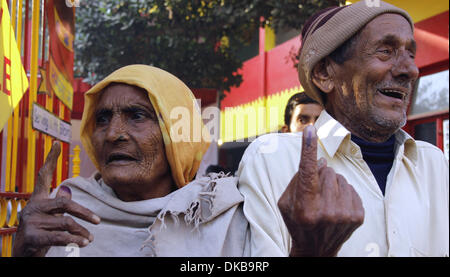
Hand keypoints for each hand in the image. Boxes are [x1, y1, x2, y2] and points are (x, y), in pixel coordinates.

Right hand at [12, 141, 100, 256]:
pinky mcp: (32, 236)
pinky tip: (83, 243)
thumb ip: (57, 205)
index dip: (50, 159)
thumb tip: (66, 191)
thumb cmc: (39, 234)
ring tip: (89, 238)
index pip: (43, 176)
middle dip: (84, 213)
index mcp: (37, 200)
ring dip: (81, 231)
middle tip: (98, 221)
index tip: (56, 143)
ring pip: (66, 222)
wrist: (22, 255)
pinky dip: (74, 240)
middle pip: (65, 203)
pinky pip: (60, 236)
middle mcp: (32, 207)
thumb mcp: (48, 217)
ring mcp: (31, 222)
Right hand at [277, 125, 363, 256]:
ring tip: (326, 200)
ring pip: (341, 178)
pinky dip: (343, 193)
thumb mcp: (286, 203)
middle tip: (315, 191)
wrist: (316, 250)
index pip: (306, 171)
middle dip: (321, 175)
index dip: (308, 149)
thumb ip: (298, 179)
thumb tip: (320, 160)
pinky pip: (351, 188)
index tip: (310, 130)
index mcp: (304, 206)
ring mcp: (344, 214)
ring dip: (333, 184)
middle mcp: (325, 210)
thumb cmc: (297, 222)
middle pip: (327, 171)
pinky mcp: (358, 216)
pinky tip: (337, 206)